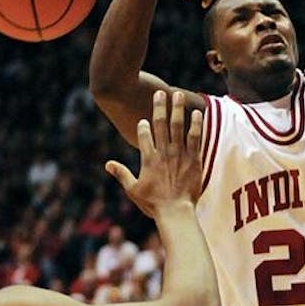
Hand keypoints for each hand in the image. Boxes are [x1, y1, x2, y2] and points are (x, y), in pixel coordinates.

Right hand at [106, 91, 203, 217]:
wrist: (176, 212)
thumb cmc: (154, 204)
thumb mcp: (133, 190)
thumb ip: (121, 174)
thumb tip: (107, 164)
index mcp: (148, 159)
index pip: (144, 135)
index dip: (143, 125)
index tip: (143, 119)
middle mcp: (163, 153)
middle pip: (160, 124)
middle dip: (159, 107)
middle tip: (159, 93)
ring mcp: (179, 154)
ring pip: (178, 127)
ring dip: (177, 109)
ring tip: (178, 95)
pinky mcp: (194, 159)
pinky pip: (195, 138)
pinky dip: (196, 124)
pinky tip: (197, 112)